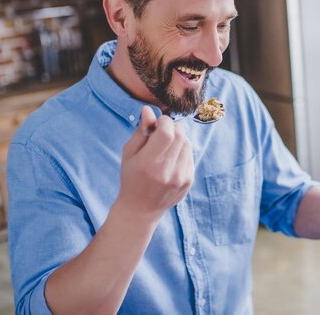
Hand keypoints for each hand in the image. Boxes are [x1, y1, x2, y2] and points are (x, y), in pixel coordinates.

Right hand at [115, 106, 194, 220]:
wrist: (140, 210)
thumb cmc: (131, 177)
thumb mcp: (129, 153)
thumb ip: (141, 131)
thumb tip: (148, 110)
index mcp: (148, 163)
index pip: (167, 132)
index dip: (164, 122)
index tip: (158, 123)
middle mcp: (167, 171)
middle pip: (179, 135)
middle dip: (172, 128)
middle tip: (162, 133)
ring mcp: (180, 177)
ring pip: (187, 143)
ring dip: (178, 139)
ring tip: (165, 147)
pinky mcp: (188, 180)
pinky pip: (190, 155)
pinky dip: (182, 151)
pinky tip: (171, 159)